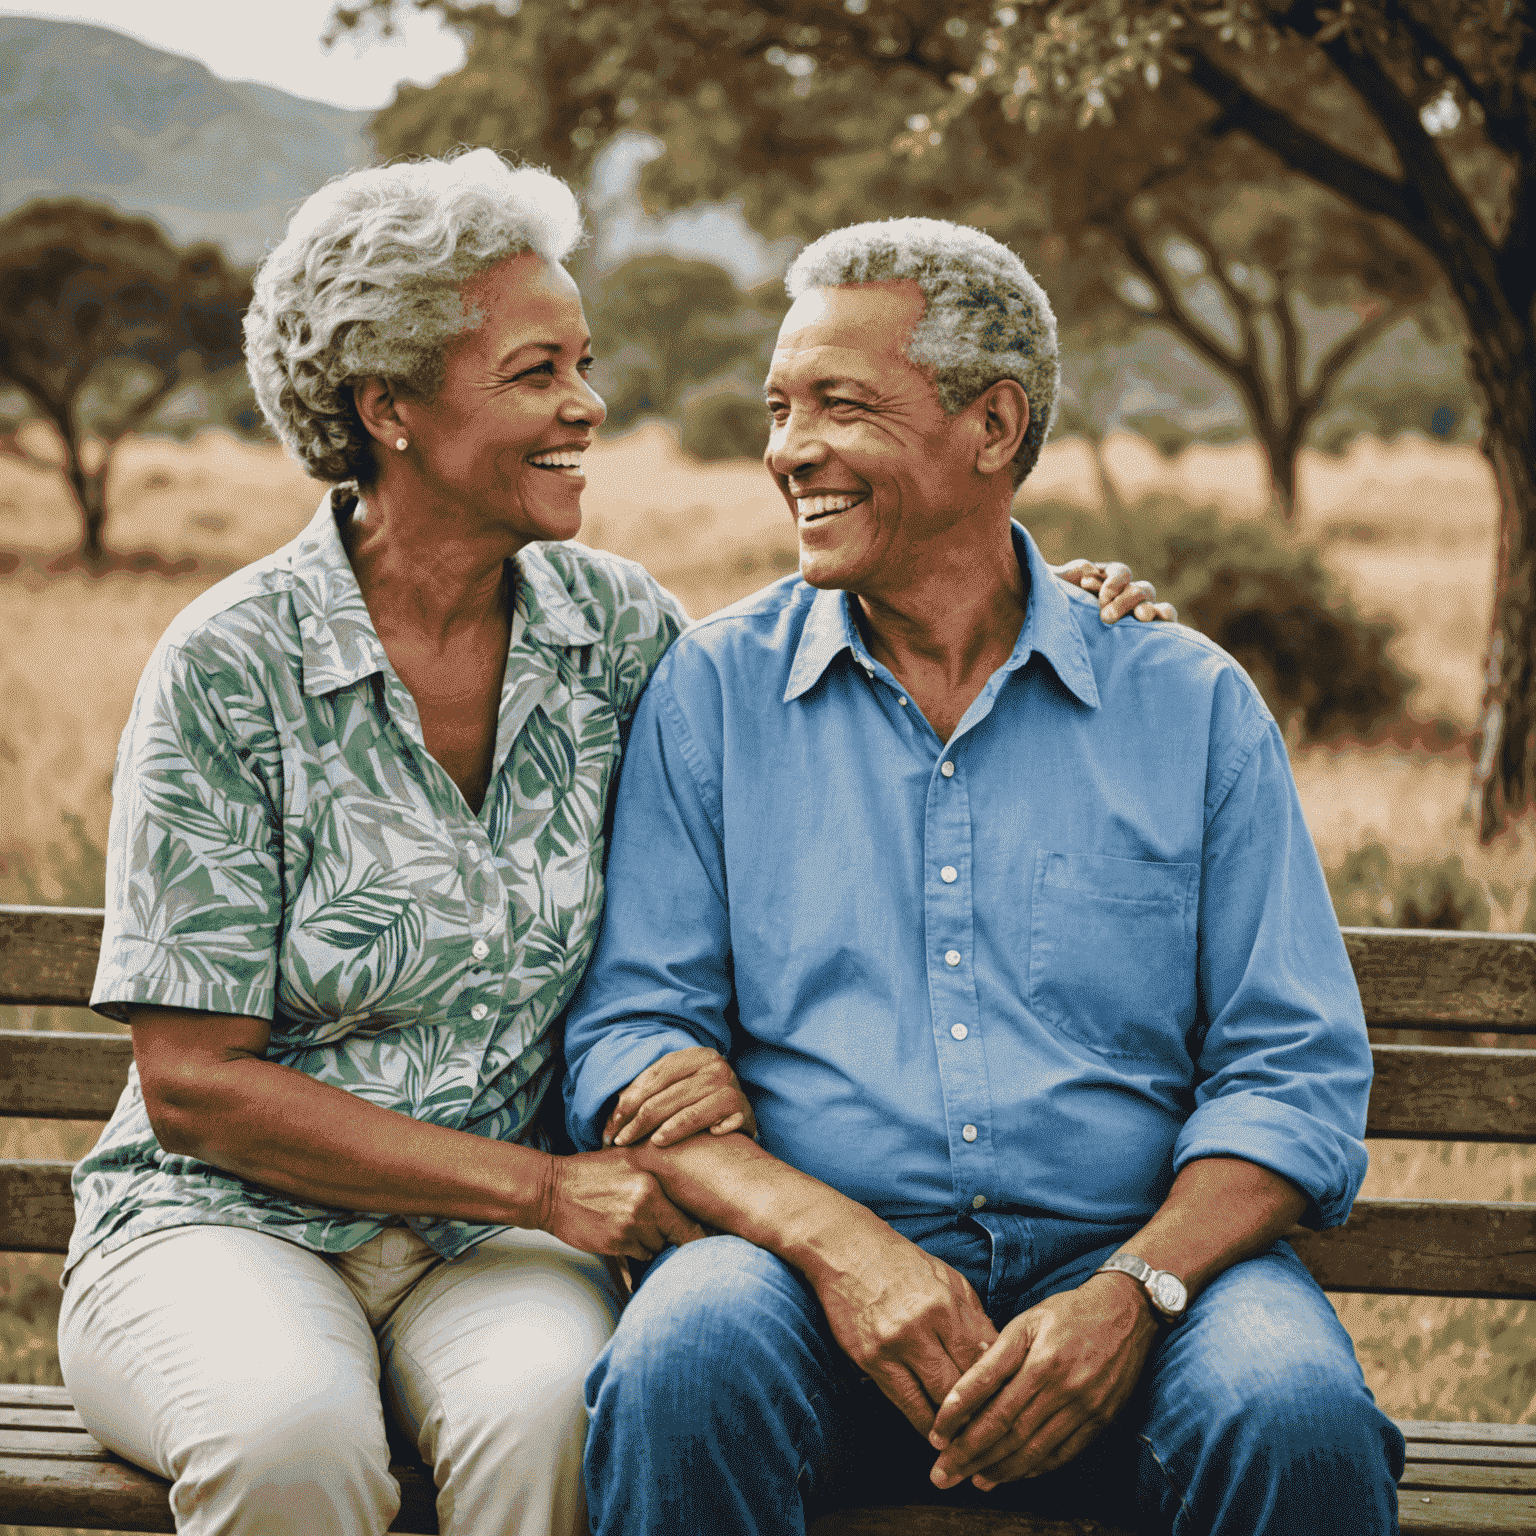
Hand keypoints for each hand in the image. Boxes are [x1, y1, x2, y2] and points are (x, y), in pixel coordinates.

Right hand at [539, 1149, 708, 1259]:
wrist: (551, 1190)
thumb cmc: (591, 1174)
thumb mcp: (628, 1161)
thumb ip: (658, 1176)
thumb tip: (692, 1188)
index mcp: (652, 1183)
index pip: (690, 1217)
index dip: (700, 1231)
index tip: (709, 1236)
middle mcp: (645, 1204)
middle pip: (676, 1235)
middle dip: (671, 1236)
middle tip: (662, 1230)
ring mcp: (630, 1226)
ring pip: (657, 1246)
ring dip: (650, 1242)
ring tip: (631, 1224)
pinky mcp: (615, 1243)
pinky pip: (639, 1255)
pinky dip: (634, 1250)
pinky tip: (620, 1233)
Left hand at [604, 1047, 757, 1148]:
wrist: (741, 1121)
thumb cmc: (700, 1107)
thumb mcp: (676, 1091)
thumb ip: (649, 1096)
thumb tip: (612, 1116)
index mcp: (696, 1054)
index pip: (655, 1074)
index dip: (629, 1099)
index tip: (612, 1124)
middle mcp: (716, 1065)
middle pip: (667, 1094)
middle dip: (638, 1120)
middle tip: (620, 1141)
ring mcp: (732, 1086)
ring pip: (687, 1110)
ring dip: (661, 1130)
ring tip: (645, 1145)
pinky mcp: (742, 1109)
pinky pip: (711, 1122)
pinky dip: (693, 1131)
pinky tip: (676, 1144)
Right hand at [809, 1224, 998, 1436]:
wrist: (848, 1250)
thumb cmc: (903, 1264)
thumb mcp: (949, 1280)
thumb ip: (975, 1319)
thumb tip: (999, 1358)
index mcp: (947, 1305)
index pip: (983, 1360)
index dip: (998, 1388)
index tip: (1007, 1406)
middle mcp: (921, 1327)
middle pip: (962, 1387)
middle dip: (979, 1413)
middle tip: (992, 1432)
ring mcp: (893, 1345)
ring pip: (934, 1403)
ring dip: (952, 1427)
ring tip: (966, 1441)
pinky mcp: (870, 1359)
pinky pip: (903, 1403)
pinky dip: (922, 1422)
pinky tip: (932, 1431)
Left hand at [927, 1272, 1157, 1490]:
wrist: (1126, 1313)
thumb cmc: (1068, 1312)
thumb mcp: (1026, 1320)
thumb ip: (996, 1354)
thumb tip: (963, 1387)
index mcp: (1039, 1359)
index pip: (990, 1399)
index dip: (959, 1420)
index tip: (936, 1437)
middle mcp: (1061, 1387)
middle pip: (1008, 1431)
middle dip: (971, 1455)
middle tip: (942, 1472)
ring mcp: (1084, 1408)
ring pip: (1033, 1449)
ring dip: (1000, 1469)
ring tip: (973, 1480)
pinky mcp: (1100, 1421)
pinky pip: (1062, 1454)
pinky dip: (1034, 1468)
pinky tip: (1014, 1474)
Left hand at [1054, 559, 1177, 623]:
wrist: (1051, 625)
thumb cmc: (1055, 602)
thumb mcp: (1058, 585)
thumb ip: (1073, 574)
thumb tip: (1090, 572)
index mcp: (1109, 579)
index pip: (1122, 574)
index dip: (1113, 582)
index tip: (1091, 590)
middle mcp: (1127, 595)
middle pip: (1139, 590)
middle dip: (1125, 601)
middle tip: (1105, 617)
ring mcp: (1137, 613)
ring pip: (1153, 605)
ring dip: (1150, 609)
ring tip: (1143, 617)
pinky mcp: (1143, 631)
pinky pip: (1162, 622)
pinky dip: (1165, 620)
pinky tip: (1163, 624)